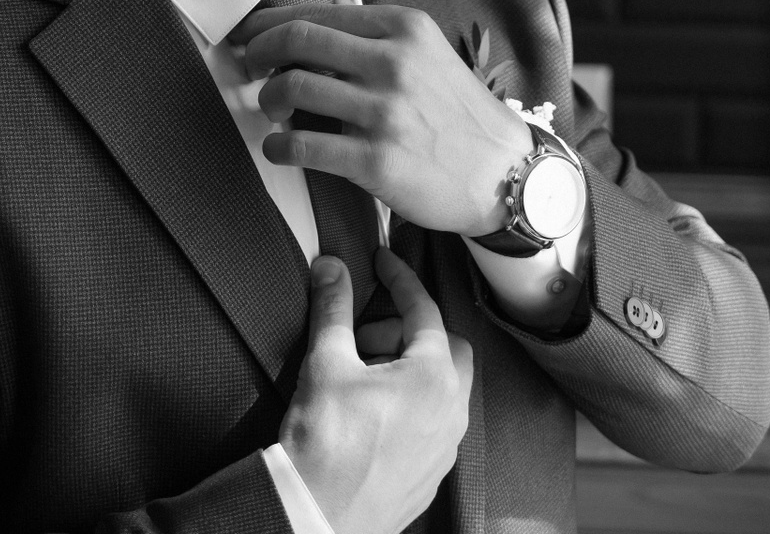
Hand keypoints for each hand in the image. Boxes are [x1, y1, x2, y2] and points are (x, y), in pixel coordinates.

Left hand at [238, 5, 532, 235]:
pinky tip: (279, 149)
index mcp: (405, 28)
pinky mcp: (376, 160)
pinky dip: (278, 146)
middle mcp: (394, 62)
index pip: (318, 13)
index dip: (271, 23)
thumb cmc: (460, 115)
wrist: (506, 173)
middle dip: (259, 52)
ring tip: (271, 111)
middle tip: (249, 66)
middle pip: (296, 40)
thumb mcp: (429, 55)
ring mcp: (385, 111)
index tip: (251, 34)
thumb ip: (377, 38)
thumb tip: (311, 25)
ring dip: (267, 100)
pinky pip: (302, 146)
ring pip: (292, 88)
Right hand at [280, 250, 472, 533]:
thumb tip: (331, 269)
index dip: (400, 278)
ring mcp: (446, 446)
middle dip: (407, 331)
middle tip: (364, 336)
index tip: (383, 262)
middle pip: (445, 347)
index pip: (423, 309)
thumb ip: (333, 309)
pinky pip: (434, 424)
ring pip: (443, 388)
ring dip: (410, 369)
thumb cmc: (325, 443)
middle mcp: (452, 410)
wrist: (317, 515)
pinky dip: (412, 406)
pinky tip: (372, 413)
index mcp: (433, 376)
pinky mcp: (433, 474)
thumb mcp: (326, 363)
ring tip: (363, 376)